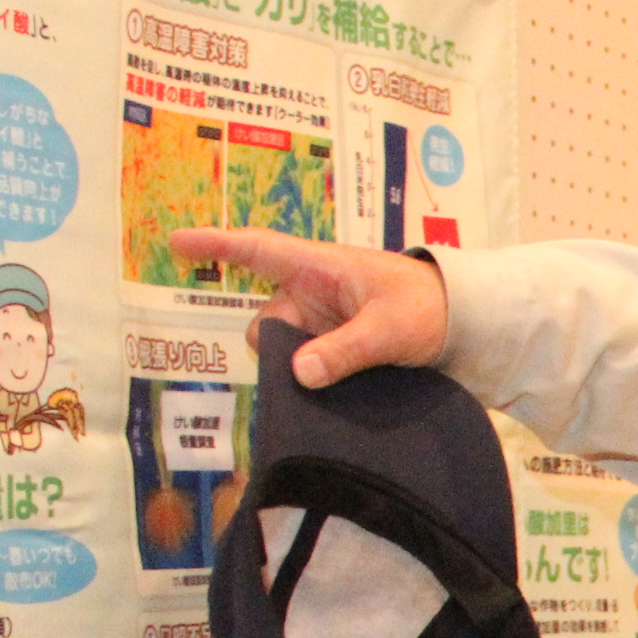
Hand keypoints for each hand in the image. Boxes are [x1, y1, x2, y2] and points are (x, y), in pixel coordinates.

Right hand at [167, 228, 448, 387]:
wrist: (463, 321)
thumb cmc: (428, 306)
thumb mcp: (390, 329)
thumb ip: (346, 350)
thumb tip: (298, 372)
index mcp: (320, 266)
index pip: (258, 250)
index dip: (216, 244)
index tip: (174, 244)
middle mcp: (311, 291)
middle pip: (266, 321)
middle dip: (276, 349)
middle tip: (314, 370)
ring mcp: (320, 319)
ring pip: (283, 349)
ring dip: (298, 369)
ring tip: (340, 381)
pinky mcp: (332, 344)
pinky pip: (304, 363)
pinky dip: (310, 378)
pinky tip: (329, 393)